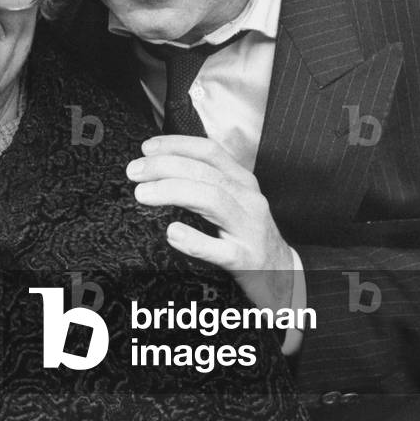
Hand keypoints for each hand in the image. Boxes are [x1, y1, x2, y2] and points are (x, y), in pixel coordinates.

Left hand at [127, 135, 293, 310]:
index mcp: (242, 182)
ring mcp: (250, 230)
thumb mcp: (233, 201)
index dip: (176, 145)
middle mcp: (248, 199)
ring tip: (144, 194)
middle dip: (165, 167)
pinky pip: (220, 250)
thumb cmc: (248, 235)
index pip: (210, 151)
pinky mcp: (247, 260)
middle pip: (205, 173)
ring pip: (213, 200)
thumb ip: (205, 183)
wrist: (284, 275)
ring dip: (174, 191)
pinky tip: (172, 234)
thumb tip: (160, 166)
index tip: (147, 148)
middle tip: (135, 172)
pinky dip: (195, 241)